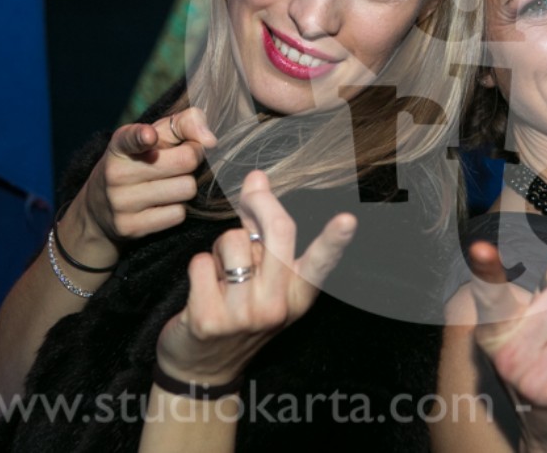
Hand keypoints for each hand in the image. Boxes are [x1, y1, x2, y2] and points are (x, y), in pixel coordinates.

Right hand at [69, 107, 216, 249]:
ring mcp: (121, 202)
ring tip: (168, 184)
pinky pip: (178, 214)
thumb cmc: (142, 160)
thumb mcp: (157, 134)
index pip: (130, 138)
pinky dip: (177, 209)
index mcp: (121, 144)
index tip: (150, 136)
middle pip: (186, 161)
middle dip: (192, 159)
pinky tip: (161, 204)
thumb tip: (210, 141)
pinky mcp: (129, 226)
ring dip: (186, 186)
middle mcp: (117, 172)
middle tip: (181, 162)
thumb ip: (186, 123)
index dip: (142, 136)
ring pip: (186, 189)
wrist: (101, 207)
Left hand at [155, 171, 355, 385]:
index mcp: (299, 295)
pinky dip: (199, 267)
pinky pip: (200, 262)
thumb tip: (258, 179)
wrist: (204, 367)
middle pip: (278, 232)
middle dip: (263, 201)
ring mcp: (244, 315)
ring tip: (221, 273)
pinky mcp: (209, 320)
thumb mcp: (264, 279)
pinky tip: (203, 289)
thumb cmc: (239, 310)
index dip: (335, 239)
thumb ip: (264, 233)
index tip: (348, 221)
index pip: (321, 262)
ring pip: (232, 240)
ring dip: (221, 247)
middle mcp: (278, 305)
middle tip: (254, 188)